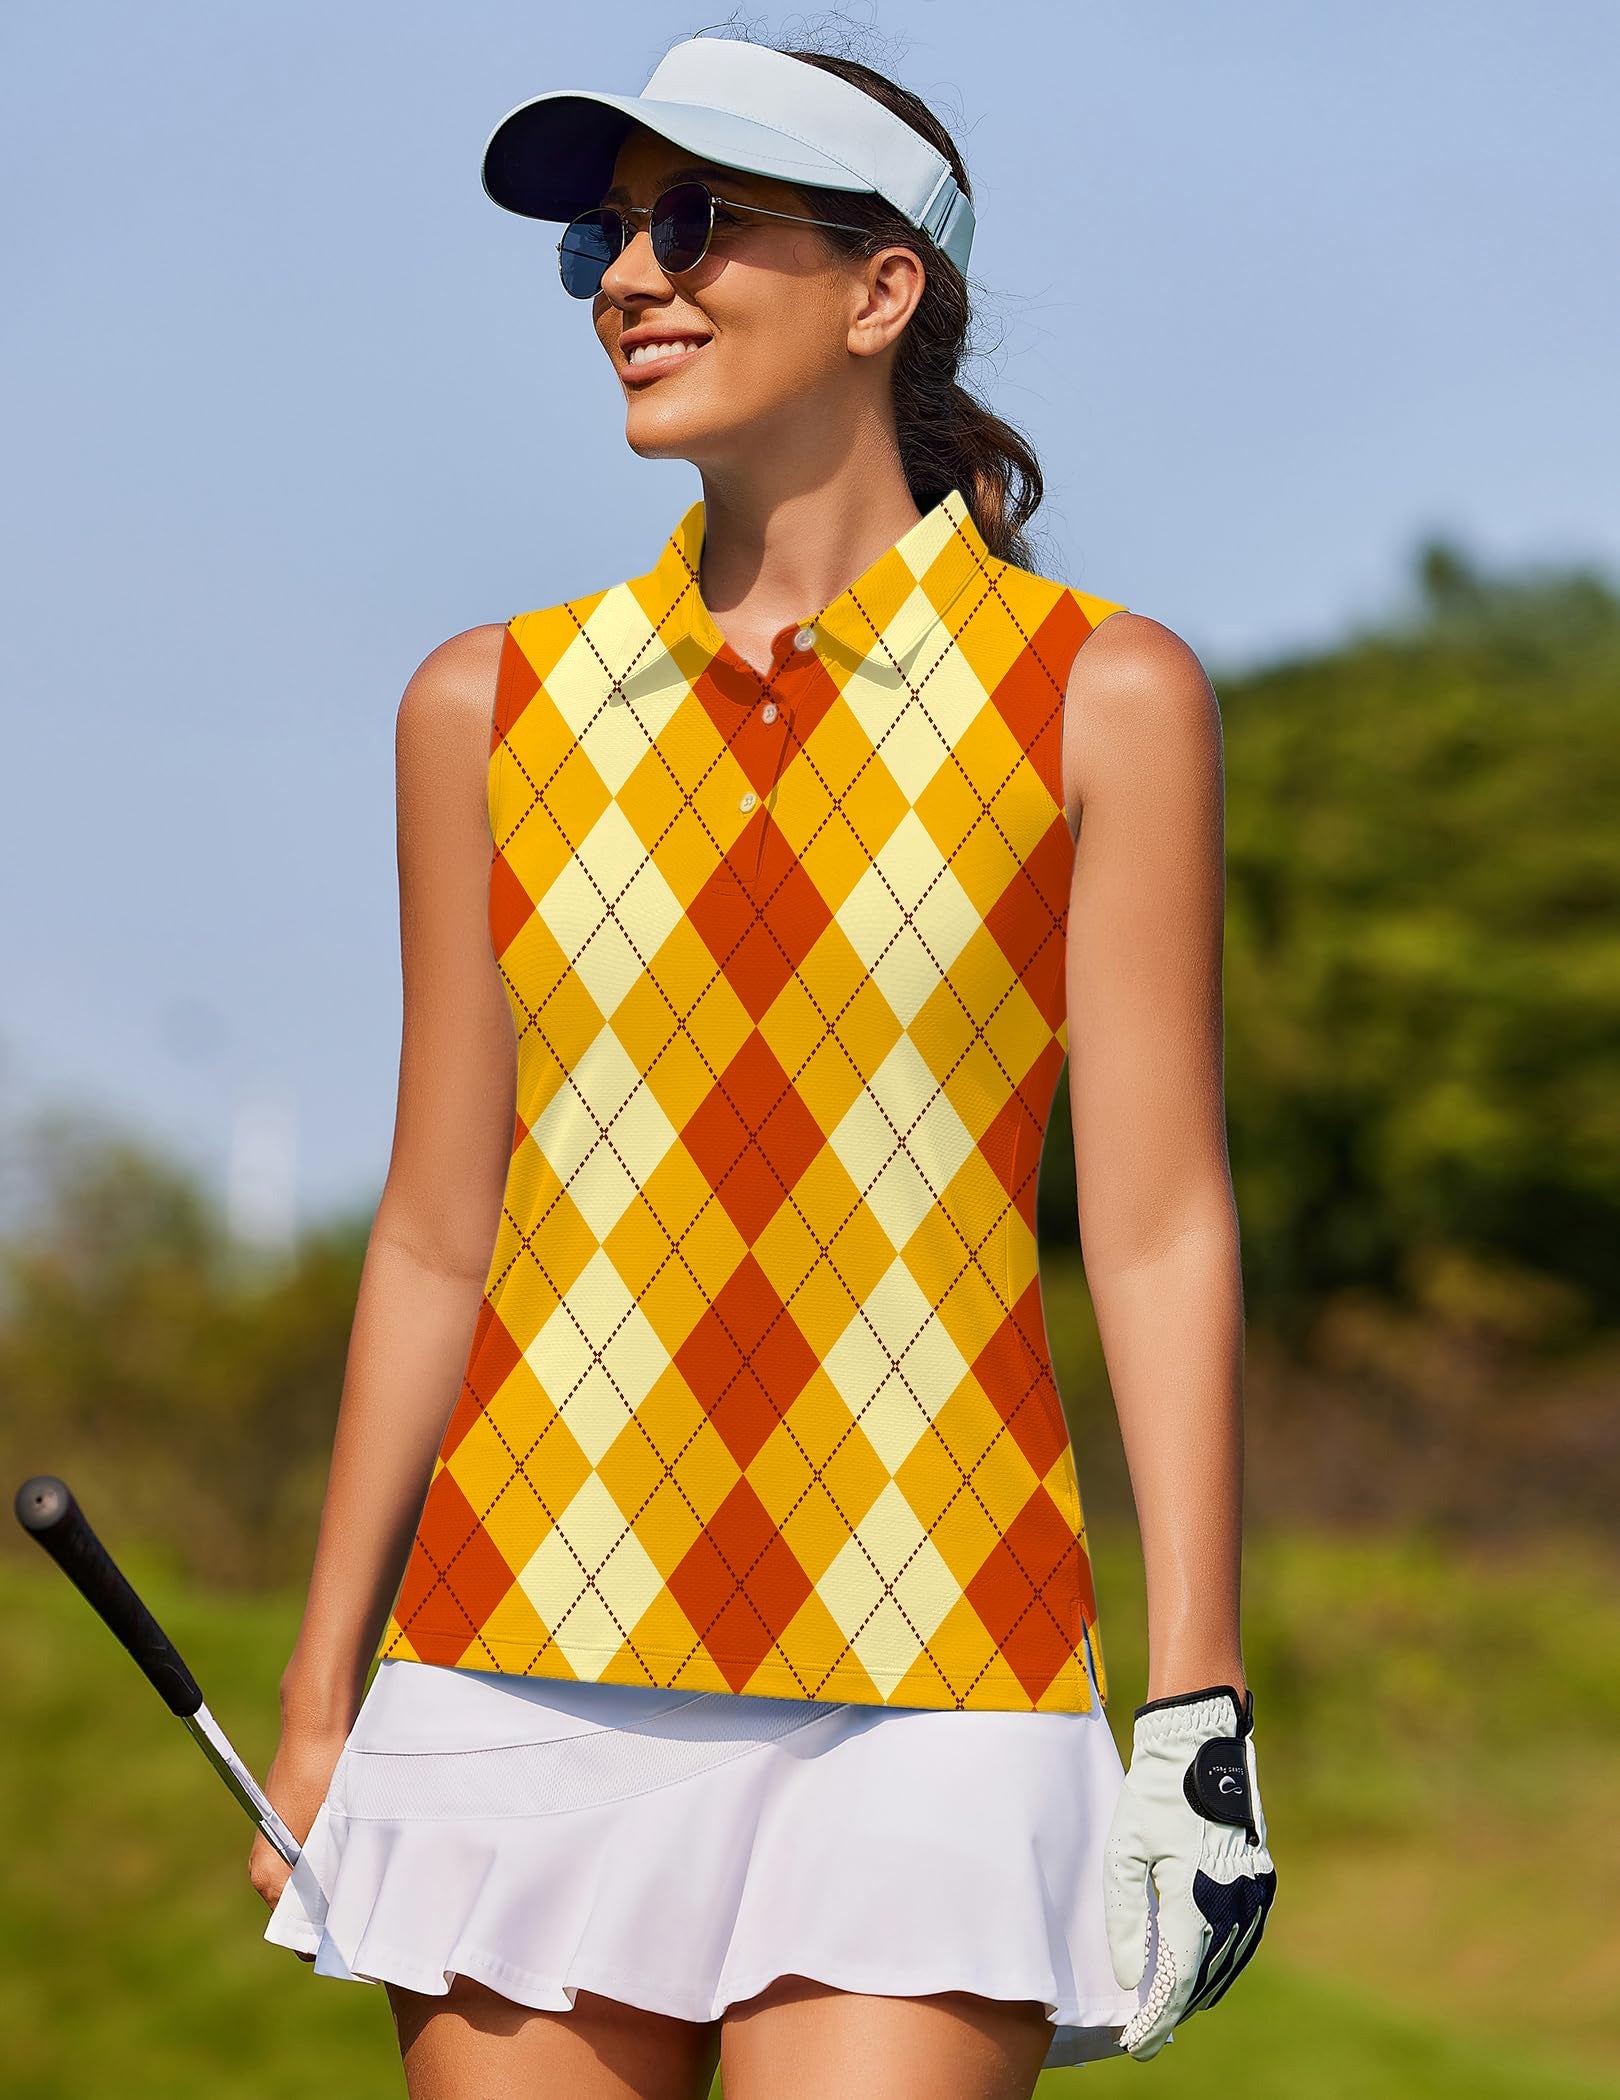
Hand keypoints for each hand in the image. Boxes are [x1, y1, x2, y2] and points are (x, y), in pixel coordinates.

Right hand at [248, 1719, 349, 1960]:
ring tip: (373, 1893)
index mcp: (267, 1873)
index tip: (356, 1946)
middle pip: (305, 1908)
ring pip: (316, 1884)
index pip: (295, 1927)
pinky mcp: (301, 1829)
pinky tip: (368, 1861)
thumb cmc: (320, 1777)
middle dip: (336, 1916)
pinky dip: (341, 1864)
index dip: (326, 1940)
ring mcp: (285, 1846)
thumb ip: (335, 1879)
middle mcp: (270, 1865)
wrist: (317, 1725)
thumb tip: (349, 1918)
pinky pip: (321, 1860)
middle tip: (371, 1923)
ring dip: (342, 1888)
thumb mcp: (332, 1835)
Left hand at [1104, 1682, 1276, 2059]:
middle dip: (1173, 2010)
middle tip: (1144, 2033)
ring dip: (1197, 1991)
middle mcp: (1232, 1905)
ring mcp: (1253, 1895)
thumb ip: (1124, 1917)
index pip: (1175, 1982)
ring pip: (1227, 1966)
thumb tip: (1129, 1977)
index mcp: (1195, 1900)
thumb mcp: (1123, 1852)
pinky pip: (1243, 1941)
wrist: (1201, 1746)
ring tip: (1166, 2009)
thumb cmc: (1152, 1795)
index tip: (1135, 2043)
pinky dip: (1220, 1964)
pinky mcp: (1261, 1882)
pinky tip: (1198, 1971)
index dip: (1156, 2019)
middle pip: (1202, 1981)